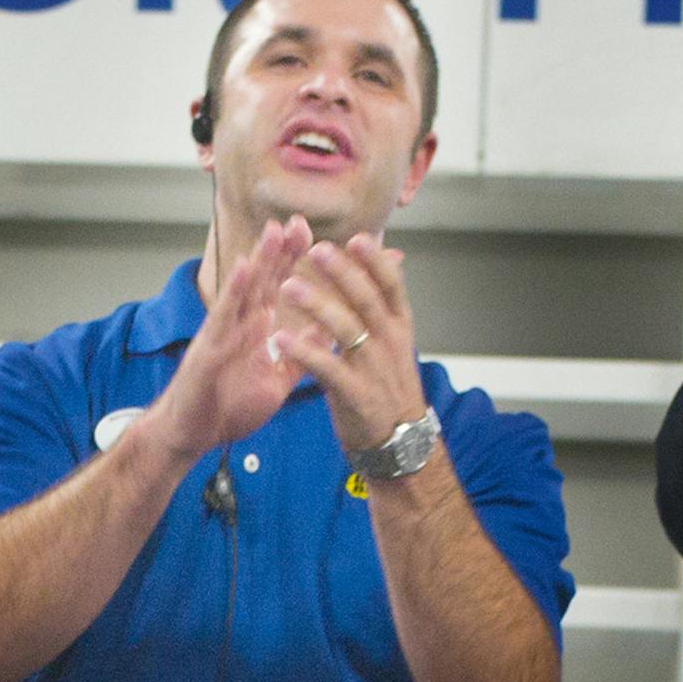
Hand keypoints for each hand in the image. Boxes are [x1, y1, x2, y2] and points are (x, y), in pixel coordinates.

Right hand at [142, 216, 309, 461]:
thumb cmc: (227, 406)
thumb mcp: (276, 382)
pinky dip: (234, 291)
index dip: (297, 264)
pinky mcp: (208, 348)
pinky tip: (245, 268)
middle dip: (282, 250)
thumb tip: (324, 335)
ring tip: (276, 231)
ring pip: (243, 290)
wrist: (193, 433)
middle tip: (302, 221)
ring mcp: (221, 332)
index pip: (279, 289)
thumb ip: (298, 357)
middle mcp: (238, 324)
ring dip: (260, 259)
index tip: (320, 241)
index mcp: (255, 330)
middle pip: (263, 280)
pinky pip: (223, 317)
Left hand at [271, 233, 429, 460]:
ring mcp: (374, 370)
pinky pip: (328, 369)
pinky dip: (305, 353)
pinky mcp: (356, 395)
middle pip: (367, 300)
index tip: (355, 239)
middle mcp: (390, 344)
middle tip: (316, 250)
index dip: (375, 262)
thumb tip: (389, 259)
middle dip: (343, 273)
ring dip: (318, 305)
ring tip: (290, 286)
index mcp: (399, 328)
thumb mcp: (394, 344)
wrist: (399, 442)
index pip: (392, 287)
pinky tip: (283, 339)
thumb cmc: (388, 387)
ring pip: (347, 330)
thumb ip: (384, 305)